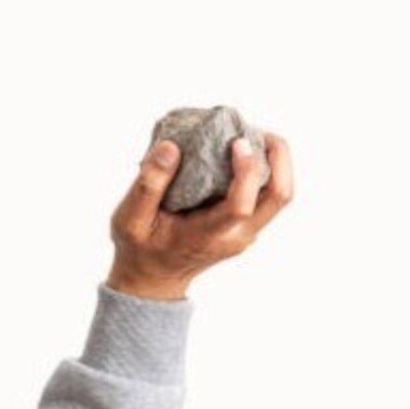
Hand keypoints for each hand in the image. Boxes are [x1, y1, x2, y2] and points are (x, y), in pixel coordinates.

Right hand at [106, 131, 294, 300]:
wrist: (154, 278)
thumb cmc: (140, 248)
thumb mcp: (130, 219)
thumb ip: (148, 185)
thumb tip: (171, 147)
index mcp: (209, 236)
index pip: (241, 205)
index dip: (246, 171)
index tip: (237, 142)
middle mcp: (237, 236)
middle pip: (279, 196)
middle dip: (279, 157)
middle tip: (257, 130)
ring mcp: (246, 232)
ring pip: (279, 195)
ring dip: (275, 162)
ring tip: (249, 136)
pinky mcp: (246, 225)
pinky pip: (265, 195)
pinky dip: (262, 170)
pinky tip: (239, 154)